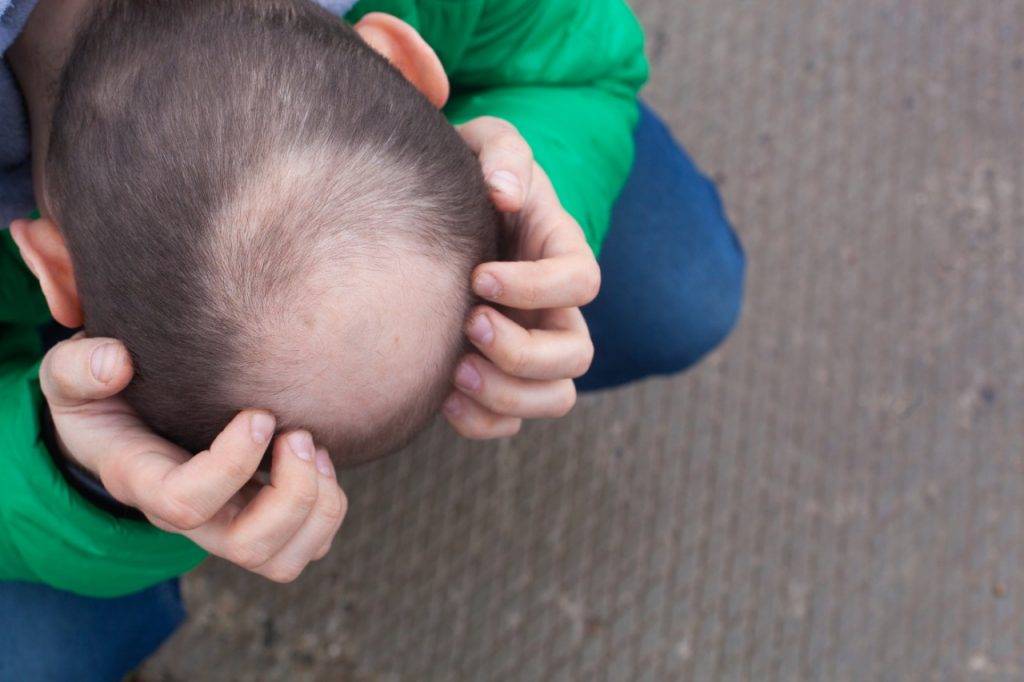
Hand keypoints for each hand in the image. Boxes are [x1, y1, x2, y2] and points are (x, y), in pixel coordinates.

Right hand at [40, 334, 346, 582]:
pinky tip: (319, 456)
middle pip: (248, 545)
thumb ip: (81, 367)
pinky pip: (309, 546)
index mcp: (143, 482)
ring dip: (317, 504)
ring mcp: (229, 525)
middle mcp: (192, 517)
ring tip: (312, 445)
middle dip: (291, 493)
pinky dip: (329, 508)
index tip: (258, 414)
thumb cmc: (103, 398)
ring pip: (284, 559)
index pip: (184, 502)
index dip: (231, 465)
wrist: (124, 423)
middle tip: (297, 433)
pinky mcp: (262, 521)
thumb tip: (116, 363)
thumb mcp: (72, 375)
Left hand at [448, 117, 599, 438]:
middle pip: (576, 355)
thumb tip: (505, 192)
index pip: (582, 282)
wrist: (438, 216)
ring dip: (507, 394)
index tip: (479, 277)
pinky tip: (441, 396)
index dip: (536, 288)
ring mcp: (532, 349)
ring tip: (454, 369)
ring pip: (556, 398)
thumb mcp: (485, 144)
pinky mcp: (501, 378)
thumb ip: (501, 153)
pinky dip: (481, 422)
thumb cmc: (470, 175)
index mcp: (561, 253)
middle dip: (522, 351)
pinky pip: (510, 424)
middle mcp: (556, 310)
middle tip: (468, 325)